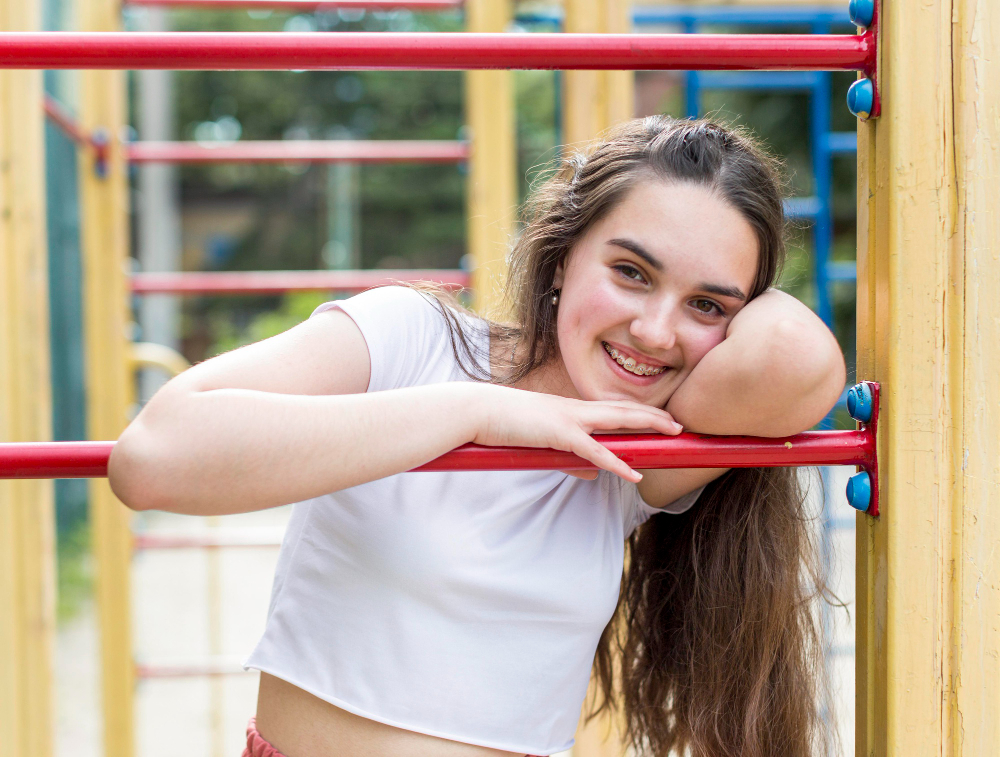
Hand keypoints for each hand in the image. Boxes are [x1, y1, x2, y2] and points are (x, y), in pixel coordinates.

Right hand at [468, 384, 682, 482]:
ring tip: (672, 432)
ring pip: (618, 420)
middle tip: (680, 424)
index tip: (660, 419)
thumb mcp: (540, 442)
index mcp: (571, 410)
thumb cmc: (504, 425)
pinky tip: (635, 473)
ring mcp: (569, 418)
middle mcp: (575, 409)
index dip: (639, 413)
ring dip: (648, 425)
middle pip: (624, 410)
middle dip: (655, 416)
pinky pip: (595, 451)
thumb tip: (592, 473)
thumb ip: (569, 458)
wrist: (479, 412)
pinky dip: (617, 462)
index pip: (612, 410)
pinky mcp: (559, 434)